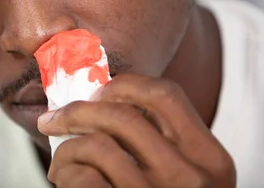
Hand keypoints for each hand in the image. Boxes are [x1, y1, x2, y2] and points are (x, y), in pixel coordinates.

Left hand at [38, 74, 235, 187]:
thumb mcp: (186, 180)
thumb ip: (161, 143)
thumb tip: (101, 98)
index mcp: (210, 160)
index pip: (165, 95)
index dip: (123, 85)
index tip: (97, 92)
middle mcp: (190, 179)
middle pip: (121, 115)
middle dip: (76, 110)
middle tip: (53, 118)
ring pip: (96, 145)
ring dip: (66, 149)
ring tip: (61, 163)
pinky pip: (82, 178)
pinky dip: (64, 173)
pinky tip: (64, 181)